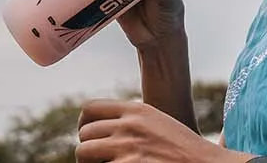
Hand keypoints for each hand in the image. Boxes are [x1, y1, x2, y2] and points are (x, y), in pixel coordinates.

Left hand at [75, 99, 246, 162]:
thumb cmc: (183, 150)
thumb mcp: (157, 123)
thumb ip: (130, 121)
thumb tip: (96, 129)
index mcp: (137, 110)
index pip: (90, 109)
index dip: (85, 125)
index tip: (91, 138)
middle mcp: (129, 125)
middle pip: (84, 134)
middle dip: (89, 149)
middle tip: (102, 160)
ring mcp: (127, 148)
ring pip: (84, 153)